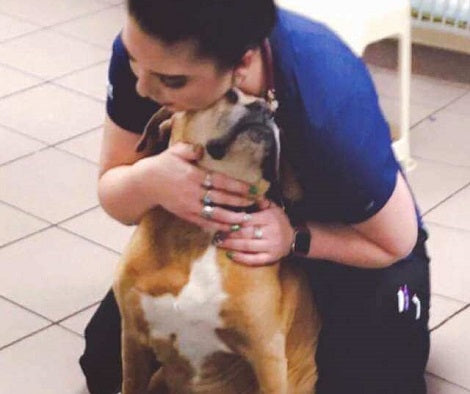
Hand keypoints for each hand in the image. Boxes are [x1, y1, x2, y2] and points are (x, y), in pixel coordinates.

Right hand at [137, 142, 255, 231]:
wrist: (145, 183)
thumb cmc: (163, 164)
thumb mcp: (175, 151)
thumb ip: (190, 149)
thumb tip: (202, 150)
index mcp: (193, 175)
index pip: (220, 181)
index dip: (237, 186)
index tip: (252, 189)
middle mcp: (193, 192)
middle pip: (221, 199)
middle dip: (240, 202)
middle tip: (257, 204)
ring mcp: (189, 206)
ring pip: (214, 214)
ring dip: (232, 218)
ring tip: (247, 219)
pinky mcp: (185, 215)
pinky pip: (204, 222)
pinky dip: (217, 226)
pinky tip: (229, 228)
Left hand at [216, 198, 294, 265]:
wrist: (295, 238)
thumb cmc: (279, 221)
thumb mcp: (273, 207)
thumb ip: (260, 201)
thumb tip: (245, 192)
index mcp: (270, 218)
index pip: (247, 218)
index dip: (231, 219)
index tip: (218, 219)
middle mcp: (271, 232)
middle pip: (245, 233)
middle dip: (228, 233)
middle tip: (214, 232)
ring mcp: (271, 246)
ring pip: (247, 246)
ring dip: (231, 245)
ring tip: (218, 242)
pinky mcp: (271, 258)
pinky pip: (254, 260)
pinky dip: (241, 258)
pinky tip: (230, 255)